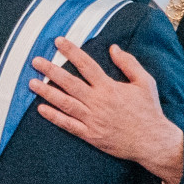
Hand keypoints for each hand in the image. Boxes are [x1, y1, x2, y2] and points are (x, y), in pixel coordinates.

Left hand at [29, 38, 183, 183]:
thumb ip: (129, 64)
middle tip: (35, 61)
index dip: (71, 51)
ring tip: (31, 83)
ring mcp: (92, 119)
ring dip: (47, 92)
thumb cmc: (149, 110)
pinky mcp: (90, 135)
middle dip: (51, 70)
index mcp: (109, 87)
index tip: (58, 42)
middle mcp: (97, 102)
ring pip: (65, 103)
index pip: (86, 65)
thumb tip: (113, 48)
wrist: (152, 141)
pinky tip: (41, 109)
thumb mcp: (145, 82)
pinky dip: (54, 117)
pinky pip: (68, 125)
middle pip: (69, 83)